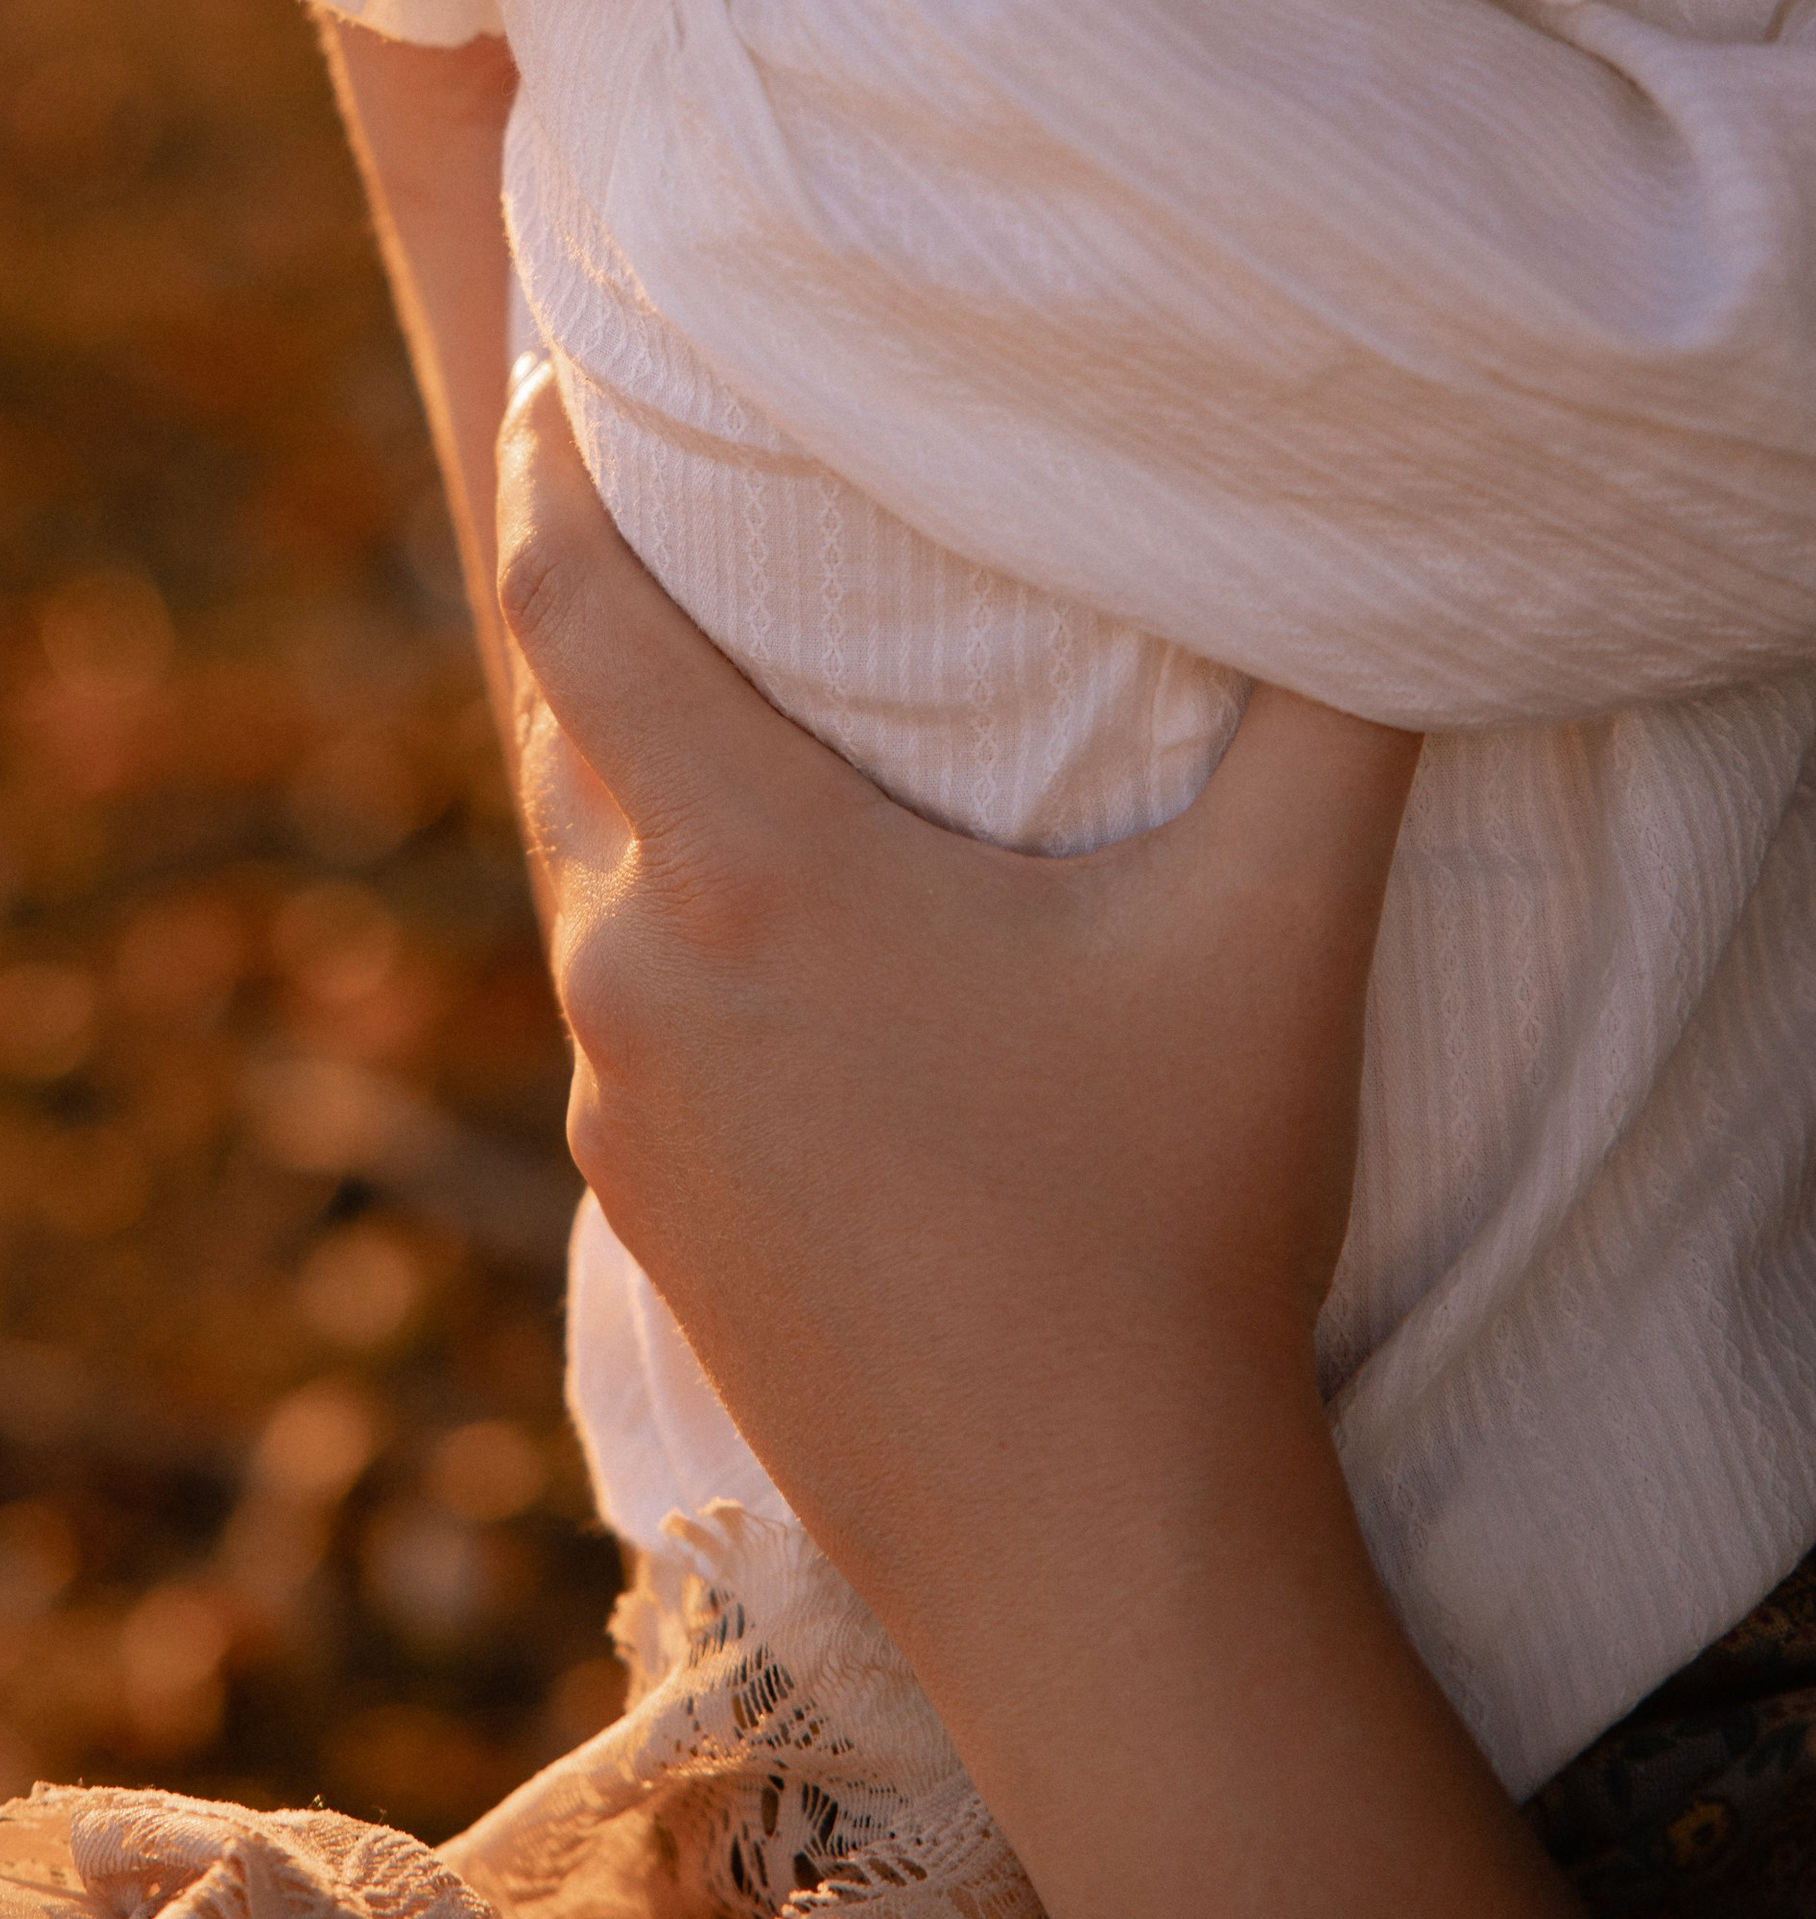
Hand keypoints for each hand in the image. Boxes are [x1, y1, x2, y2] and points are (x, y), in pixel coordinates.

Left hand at [499, 367, 1412, 1585]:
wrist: (1094, 1551)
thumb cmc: (1174, 1226)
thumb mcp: (1272, 940)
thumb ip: (1325, 720)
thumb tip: (1372, 557)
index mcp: (745, 874)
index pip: (566, 604)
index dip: (545, 465)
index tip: (556, 367)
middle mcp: (635, 978)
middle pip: (575, 731)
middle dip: (616, 616)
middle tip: (688, 516)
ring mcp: (619, 1115)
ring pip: (600, 884)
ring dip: (655, 793)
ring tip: (754, 726)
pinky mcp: (642, 1218)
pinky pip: (629, 1017)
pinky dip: (679, 939)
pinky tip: (790, 955)